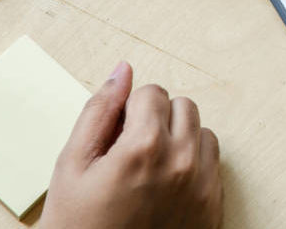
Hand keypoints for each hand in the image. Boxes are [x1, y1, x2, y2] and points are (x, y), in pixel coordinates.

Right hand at [39, 62, 222, 228]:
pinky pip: (213, 164)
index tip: (116, 137)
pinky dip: (192, 165)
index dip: (129, 111)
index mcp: (145, 147)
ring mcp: (203, 186)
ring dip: (179, 140)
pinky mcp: (214, 206)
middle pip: (182, 106)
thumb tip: (122, 71)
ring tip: (148, 171)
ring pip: (202, 132)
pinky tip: (164, 187)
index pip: (152, 92)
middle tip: (130, 153)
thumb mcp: (72, 165)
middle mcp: (182, 162)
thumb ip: (98, 111)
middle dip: (156, 120)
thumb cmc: (79, 228)